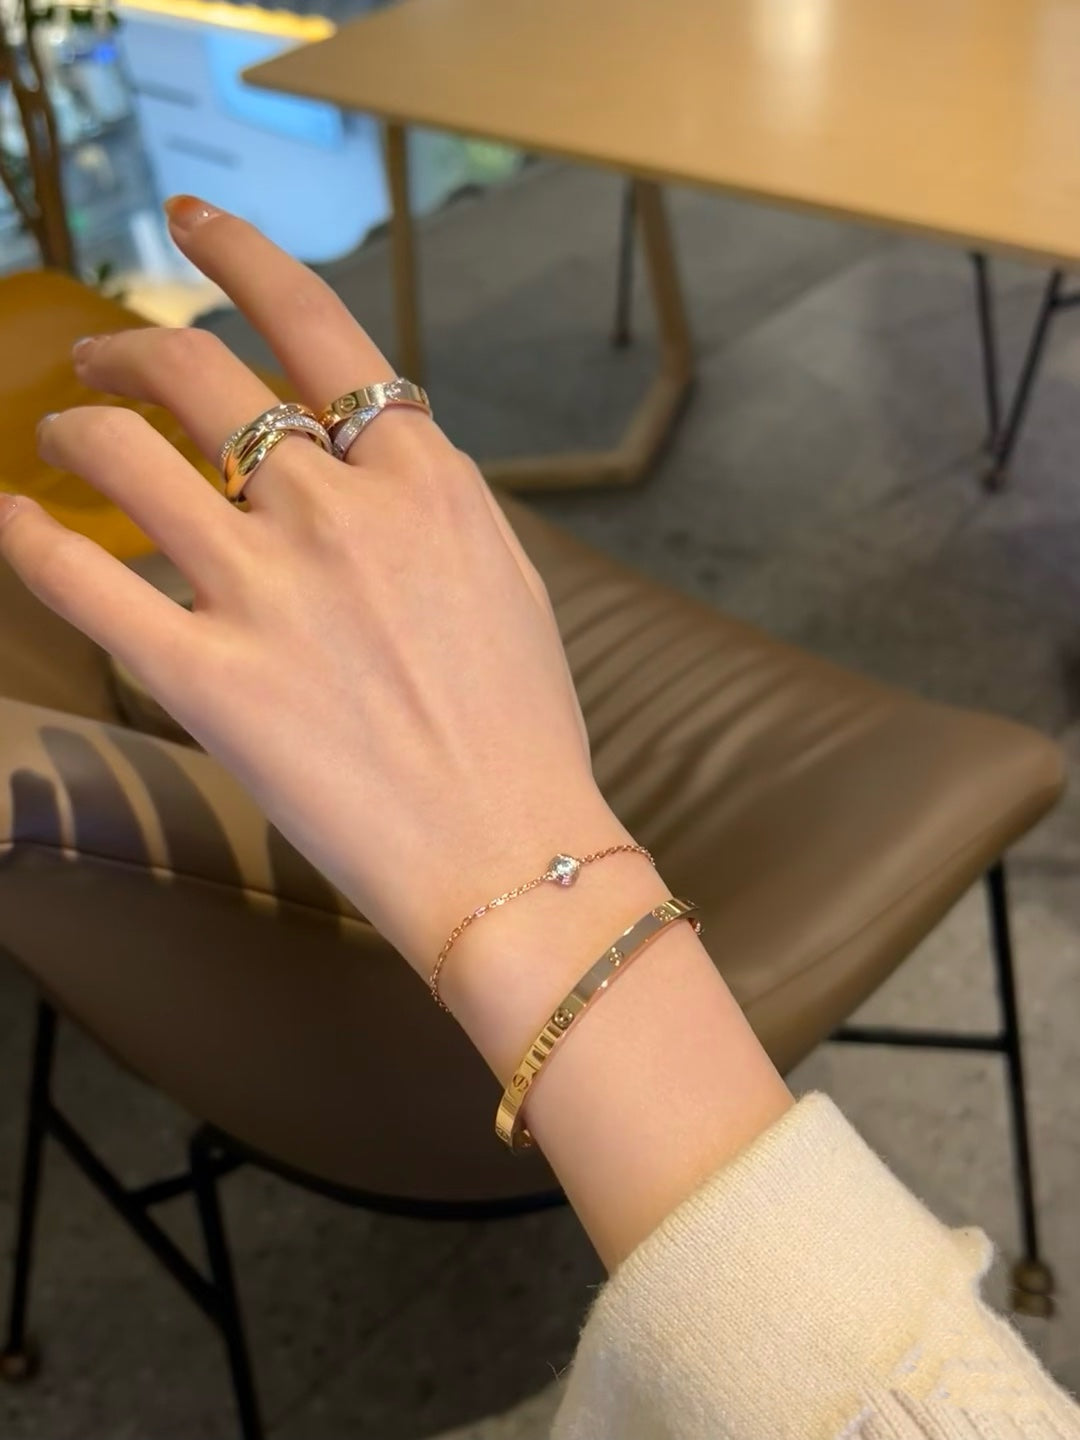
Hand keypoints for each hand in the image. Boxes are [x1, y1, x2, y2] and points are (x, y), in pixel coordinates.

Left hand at [0, 197, 621, 970]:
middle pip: (198, 375)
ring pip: (126, 458)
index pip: (316, 324)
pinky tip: (17, 518)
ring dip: (78, 430)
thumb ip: (424, 499)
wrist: (510, 853)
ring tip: (63, 437)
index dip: (241, 255)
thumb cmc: (522, 725)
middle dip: (130, 350)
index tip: (191, 223)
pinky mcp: (207, 679)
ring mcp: (267, 592)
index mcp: (422, 479)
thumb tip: (353, 455)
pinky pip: (85, 579)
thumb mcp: (500, 576)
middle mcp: (338, 511)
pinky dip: (32, 537)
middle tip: (102, 365)